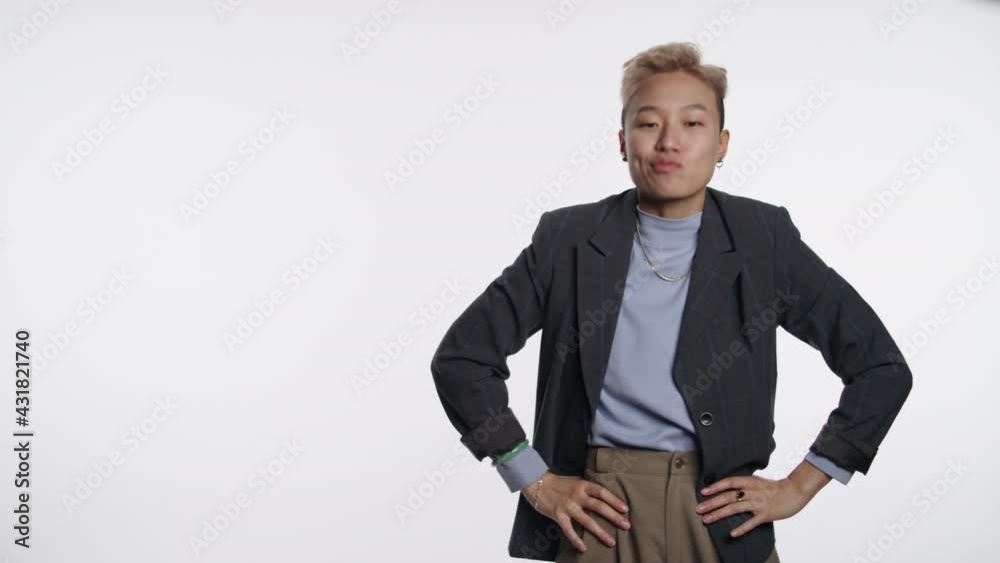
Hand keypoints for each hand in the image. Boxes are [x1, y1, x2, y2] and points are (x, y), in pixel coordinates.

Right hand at [522, 471, 630, 552]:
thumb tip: (605, 498)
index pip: (602, 492)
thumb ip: (588, 489)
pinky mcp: (558, 515)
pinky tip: (583, 548)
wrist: (538, 483)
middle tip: (626, 525)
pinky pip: (569, 530)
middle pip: (599, 506)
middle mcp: (577, 495)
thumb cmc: (559, 483)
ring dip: (601, 532)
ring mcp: (568, 506)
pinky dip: (576, 540)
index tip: (625, 509)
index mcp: (583, 485)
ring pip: (587, 521)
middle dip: (614, 516)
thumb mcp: (576, 482)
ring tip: (611, 541)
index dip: (614, 501)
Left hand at [694, 475, 809, 537]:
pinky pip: (751, 522)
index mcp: (749, 481)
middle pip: (728, 496)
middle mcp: (752, 491)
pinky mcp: (766, 514)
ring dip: (719, 514)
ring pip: (735, 508)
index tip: (703, 492)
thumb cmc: (774, 487)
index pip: (729, 482)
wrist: (795, 491)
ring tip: (707, 520)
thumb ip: (744, 485)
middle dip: (712, 503)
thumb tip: (728, 488)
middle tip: (698, 509)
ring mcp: (758, 503)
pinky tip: (732, 534)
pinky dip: (741, 528)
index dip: (715, 486)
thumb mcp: (757, 482)